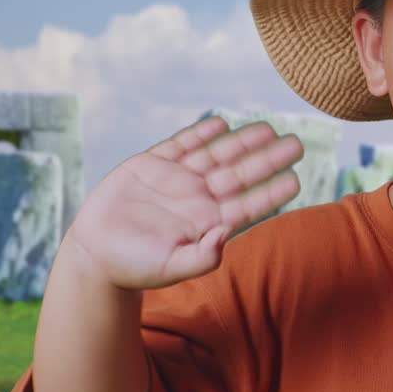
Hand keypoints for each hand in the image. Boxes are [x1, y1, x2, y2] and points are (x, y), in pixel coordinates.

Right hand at [62, 116, 303, 290]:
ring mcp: (176, 179)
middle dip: (268, 158)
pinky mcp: (150, 165)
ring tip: (268, 128)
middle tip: (297, 143)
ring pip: (217, 154)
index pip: (248, 204)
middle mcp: (198, 198)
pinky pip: (181, 144)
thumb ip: (201, 257)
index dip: (271, 191)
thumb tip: (224, 235)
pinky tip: (221, 123)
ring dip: (242, 141)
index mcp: (208, 222)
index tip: (296, 179)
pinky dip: (200, 133)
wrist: (95, 255)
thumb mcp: (171, 267)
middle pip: (240, 173)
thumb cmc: (135, 268)